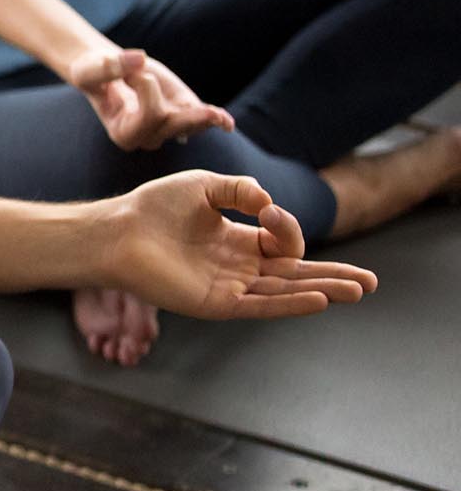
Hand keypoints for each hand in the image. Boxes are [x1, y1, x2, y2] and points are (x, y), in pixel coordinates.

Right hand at [70, 46, 233, 151]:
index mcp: (123, 133)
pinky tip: (226, 122)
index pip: (149, 116)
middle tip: (172, 88)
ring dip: (206, 118)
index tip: (133, 69)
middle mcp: (147, 137)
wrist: (104, 69)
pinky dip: (214, 119)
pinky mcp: (181, 114)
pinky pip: (200, 120)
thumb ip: (110, 67)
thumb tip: (139, 59)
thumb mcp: (91, 69)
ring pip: (191, 125)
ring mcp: (167, 128)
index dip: (146, 88)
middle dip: (180, 107)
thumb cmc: (93, 72)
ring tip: (223, 118)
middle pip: (173, 124)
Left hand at [109, 172, 375, 320]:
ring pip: (285, 290)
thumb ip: (241, 190)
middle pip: (295, 273)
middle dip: (332, 276)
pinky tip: (319, 300)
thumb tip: (271, 205)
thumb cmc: (155, 206)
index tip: (270, 211)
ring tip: (358, 290)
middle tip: (370, 282)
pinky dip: (290, 303)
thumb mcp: (205, 185)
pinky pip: (261, 305)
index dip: (287, 227)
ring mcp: (229, 286)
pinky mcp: (216, 303)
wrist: (119, 229)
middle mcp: (237, 265)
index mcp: (236, 239)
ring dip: (322, 289)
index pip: (282, 241)